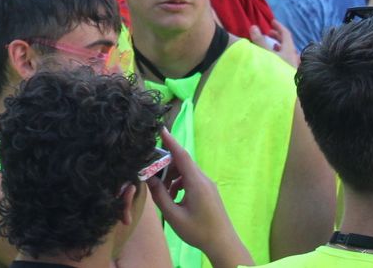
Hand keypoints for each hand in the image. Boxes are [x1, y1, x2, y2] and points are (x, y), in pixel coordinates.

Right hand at [148, 125, 246, 263]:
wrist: (224, 245)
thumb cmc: (199, 231)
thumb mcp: (174, 216)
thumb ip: (160, 195)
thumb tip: (148, 178)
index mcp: (196, 183)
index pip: (182, 155)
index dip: (170, 141)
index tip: (160, 127)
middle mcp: (204, 180)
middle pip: (182, 163)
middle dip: (165, 166)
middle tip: (151, 176)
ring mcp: (208, 185)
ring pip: (186, 172)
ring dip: (172, 177)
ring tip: (163, 193)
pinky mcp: (209, 192)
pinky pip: (191, 179)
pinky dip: (179, 183)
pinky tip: (174, 197)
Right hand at [248, 19, 299, 67]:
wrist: (283, 92)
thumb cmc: (274, 71)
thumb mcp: (265, 54)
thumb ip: (259, 41)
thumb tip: (254, 27)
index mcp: (289, 50)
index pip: (286, 34)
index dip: (279, 27)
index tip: (272, 22)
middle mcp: (292, 57)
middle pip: (287, 43)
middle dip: (277, 36)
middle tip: (268, 33)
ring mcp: (291, 65)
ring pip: (286, 52)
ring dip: (278, 46)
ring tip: (270, 45)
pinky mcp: (288, 72)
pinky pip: (284, 59)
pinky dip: (278, 54)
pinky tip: (272, 58)